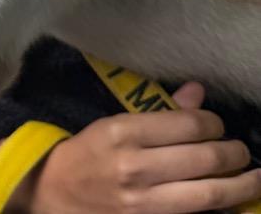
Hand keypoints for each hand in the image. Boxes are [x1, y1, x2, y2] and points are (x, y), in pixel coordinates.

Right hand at [8, 83, 260, 213]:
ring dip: (241, 184)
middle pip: (205, 158)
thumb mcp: (112, 125)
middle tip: (241, 150)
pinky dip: (221, 208)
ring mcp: (145, 202)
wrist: (54, 195)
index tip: (215, 123)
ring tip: (252, 176)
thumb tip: (197, 93)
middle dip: (234, 152)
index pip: (187, 124)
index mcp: (122, 132)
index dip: (212, 122)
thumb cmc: (86, 155)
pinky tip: (231, 200)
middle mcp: (136, 167)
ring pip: (210, 193)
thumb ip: (157, 112)